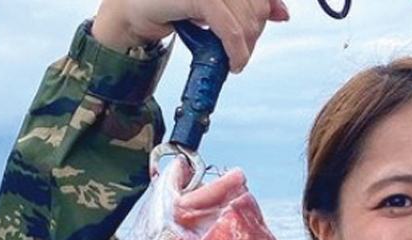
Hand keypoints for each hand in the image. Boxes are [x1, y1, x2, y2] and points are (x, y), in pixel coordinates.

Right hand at [93, 0, 289, 71]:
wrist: (129, 13)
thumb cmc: (169, 5)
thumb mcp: (213, 5)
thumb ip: (244, 5)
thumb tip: (282, 12)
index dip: (268, 4)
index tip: (274, 17)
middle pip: (257, 4)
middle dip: (254, 31)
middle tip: (240, 49)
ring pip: (247, 19)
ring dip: (245, 46)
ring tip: (232, 57)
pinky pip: (230, 29)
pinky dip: (236, 51)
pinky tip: (234, 63)